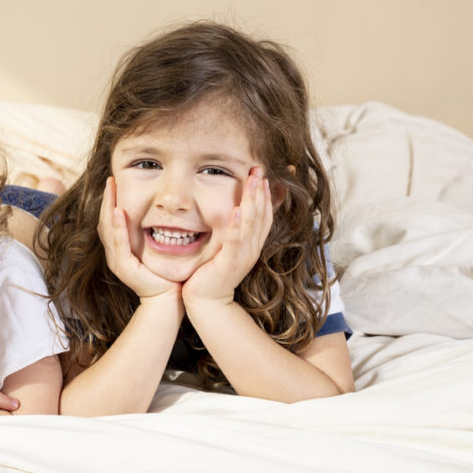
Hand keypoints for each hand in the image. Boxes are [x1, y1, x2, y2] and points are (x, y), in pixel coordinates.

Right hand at [98, 177, 181, 300]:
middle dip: (107, 199)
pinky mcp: (123, 266)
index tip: (115, 182)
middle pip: (105, 220)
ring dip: (109, 206)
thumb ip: (152, 234)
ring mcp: (117, 260)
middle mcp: (114, 253)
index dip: (111, 201)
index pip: (110, 220)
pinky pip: (119, 243)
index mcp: (119, 249)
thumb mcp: (156, 249)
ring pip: (108, 228)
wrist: (167, 300)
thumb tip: (160, 214)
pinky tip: (120, 211)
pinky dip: (118, 226)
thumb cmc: (166, 275)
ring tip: (111, 188)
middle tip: (110, 179)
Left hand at [183, 168, 272, 306]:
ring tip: (253, 180)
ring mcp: (242, 256)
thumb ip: (231, 234)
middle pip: (260, 214)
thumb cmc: (212, 276)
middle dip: (260, 190)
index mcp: (251, 245)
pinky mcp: (229, 262)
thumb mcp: (226, 251)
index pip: (263, 216)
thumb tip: (232, 214)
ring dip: (252, 199)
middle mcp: (251, 249)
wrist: (207, 304)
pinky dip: (237, 224)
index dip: (265, 195)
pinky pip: (235, 240)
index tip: (263, 176)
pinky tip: (236, 210)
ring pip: (251, 223)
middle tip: (259, 168)